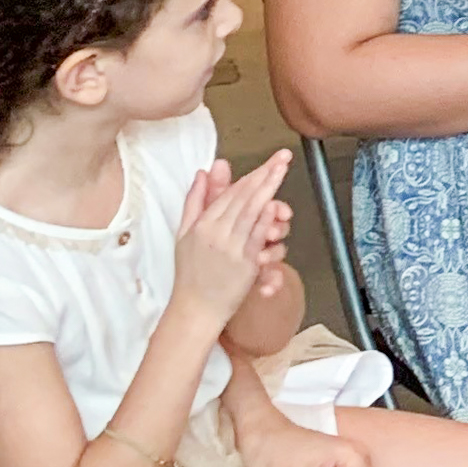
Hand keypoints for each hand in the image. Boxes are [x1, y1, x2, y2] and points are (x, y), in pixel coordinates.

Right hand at [166, 151, 294, 328]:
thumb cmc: (191, 273)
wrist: (196, 309)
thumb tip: (203, 171)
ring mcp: (231, 247)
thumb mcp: (185, 233)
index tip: (269, 160)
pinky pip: (256, 236)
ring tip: (282, 170)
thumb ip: (196, 201)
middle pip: (244, 197)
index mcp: (202, 224)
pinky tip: (275, 204)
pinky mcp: (244, 263)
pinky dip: (265, 219)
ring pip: (252, 211)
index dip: (252, 174)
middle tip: (282, 157)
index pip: (231, 192)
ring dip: (268, 189)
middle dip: (265, 174)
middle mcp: (216, 232)